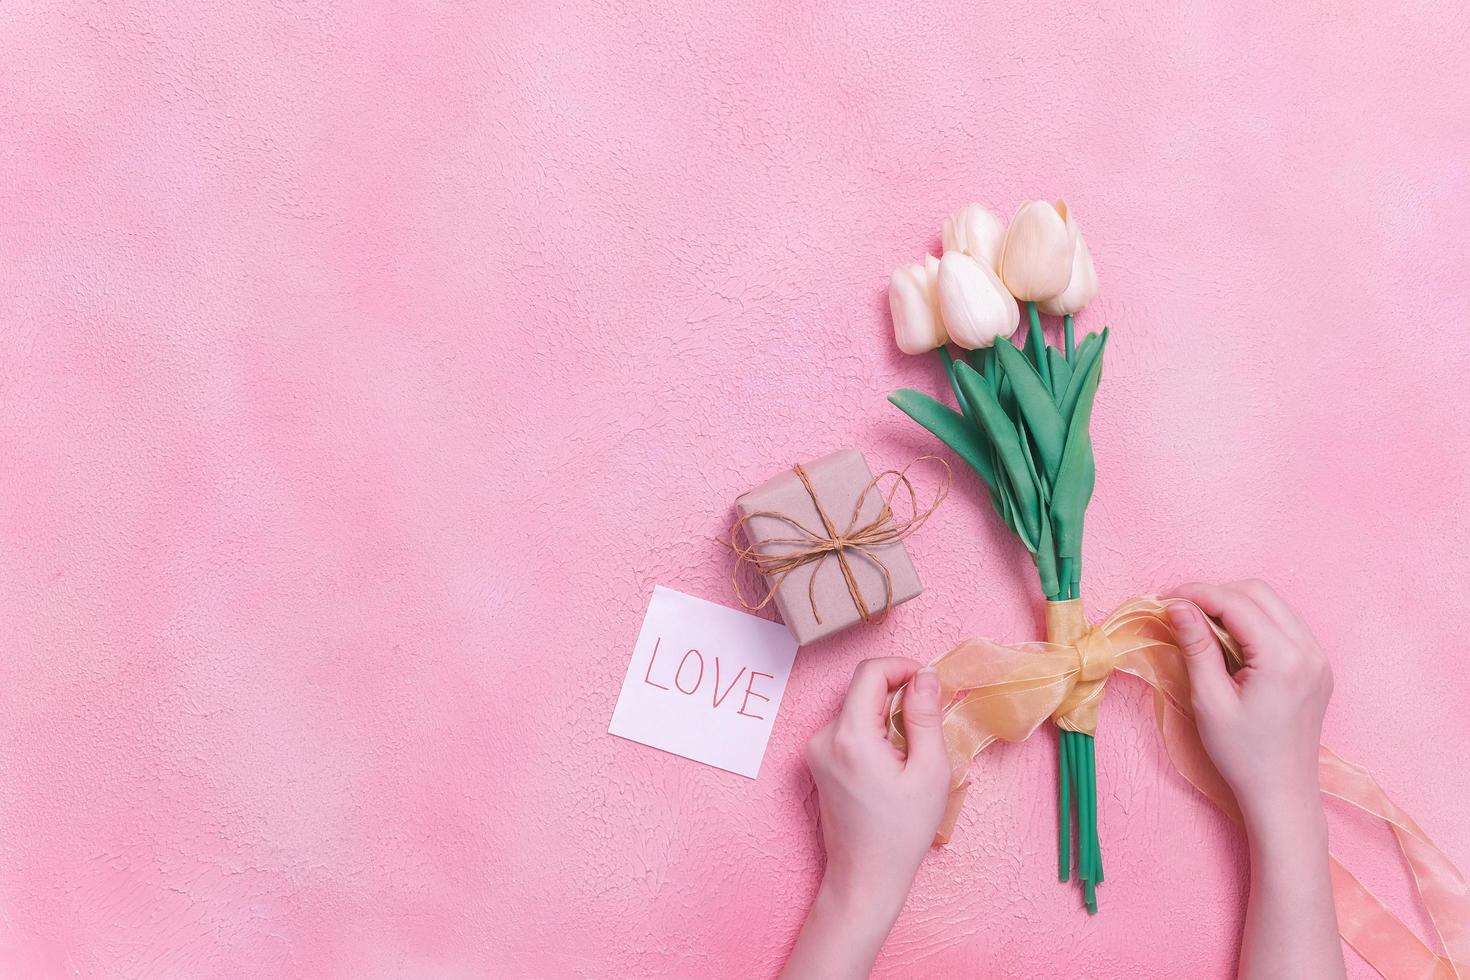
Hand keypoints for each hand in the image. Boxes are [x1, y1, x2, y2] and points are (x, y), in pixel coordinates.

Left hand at [781, 658, 949, 978]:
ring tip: (909, 753)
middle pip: (862, 690)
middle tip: (927, 723)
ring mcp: (815, 750)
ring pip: (856, 709)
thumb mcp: (929, 772)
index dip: (902, 668)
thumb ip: (925, 716)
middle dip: (897, 695)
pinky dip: (872, 733)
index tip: (928, 684)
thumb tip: (925, 676)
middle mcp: (823, 737)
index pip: (870, 672)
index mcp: (849, 736)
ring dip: (885, 716)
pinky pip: (848, 729)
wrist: (864, 877)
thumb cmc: (901, 832)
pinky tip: (891, 764)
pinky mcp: (817, 762)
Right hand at [1167, 580, 1345, 979]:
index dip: (1197, 594)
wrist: (1282, 793)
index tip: (1164, 601)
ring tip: (1200, 622)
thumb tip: (1176, 605)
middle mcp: (1309, 650)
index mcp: (1284, 658)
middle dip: (1215, 592)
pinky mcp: (1318, 666)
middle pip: (1258, 592)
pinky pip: (1284, 623)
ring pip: (1273, 603)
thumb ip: (1196, 646)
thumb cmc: (1241, 754)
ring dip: (1234, 602)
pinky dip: (1253, 619)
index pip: (1237, 602)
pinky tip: (1229, 638)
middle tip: (1179, 609)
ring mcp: (1319, 657)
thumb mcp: (1210, 700)